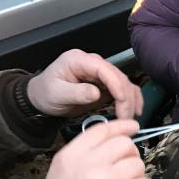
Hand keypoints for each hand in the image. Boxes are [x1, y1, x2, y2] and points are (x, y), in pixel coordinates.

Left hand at [27, 49, 143, 119]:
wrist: (42, 97)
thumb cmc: (46, 92)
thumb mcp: (56, 93)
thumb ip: (76, 92)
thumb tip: (96, 93)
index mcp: (79, 60)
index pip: (104, 69)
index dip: (116, 84)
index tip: (122, 101)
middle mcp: (93, 64)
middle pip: (118, 77)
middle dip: (126, 98)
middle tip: (125, 118)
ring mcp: (101, 73)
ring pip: (125, 84)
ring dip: (131, 101)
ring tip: (130, 118)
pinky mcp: (106, 84)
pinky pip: (124, 89)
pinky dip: (133, 100)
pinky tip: (135, 111)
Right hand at [41, 120, 154, 178]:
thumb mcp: (63, 170)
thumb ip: (84, 153)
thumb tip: (113, 139)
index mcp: (72, 155)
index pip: (103, 130)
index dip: (122, 126)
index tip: (134, 128)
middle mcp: (89, 164)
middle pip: (125, 144)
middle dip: (131, 154)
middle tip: (126, 167)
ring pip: (138, 164)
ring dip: (136, 175)